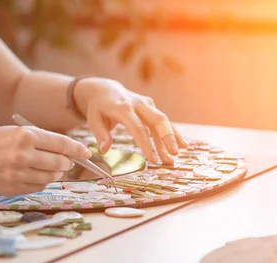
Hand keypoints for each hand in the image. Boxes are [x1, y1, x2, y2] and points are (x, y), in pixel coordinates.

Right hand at [0, 126, 91, 195]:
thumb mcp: (18, 132)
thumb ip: (43, 141)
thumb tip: (71, 153)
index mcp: (26, 136)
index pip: (62, 145)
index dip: (78, 150)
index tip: (86, 153)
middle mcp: (23, 155)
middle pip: (60, 163)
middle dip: (65, 162)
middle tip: (64, 161)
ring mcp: (18, 174)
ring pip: (52, 177)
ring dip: (53, 173)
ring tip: (44, 167)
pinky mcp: (14, 188)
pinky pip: (39, 187)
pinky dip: (40, 182)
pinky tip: (30, 174)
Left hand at [73, 77, 188, 163]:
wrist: (105, 89)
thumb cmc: (98, 107)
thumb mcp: (93, 119)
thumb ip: (100, 134)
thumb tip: (105, 149)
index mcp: (123, 108)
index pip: (138, 128)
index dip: (146, 144)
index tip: (152, 160)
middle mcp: (138, 104)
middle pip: (157, 120)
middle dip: (167, 138)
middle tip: (173, 155)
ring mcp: (147, 104)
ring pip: (163, 121)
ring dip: (171, 139)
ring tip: (176, 156)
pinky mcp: (151, 108)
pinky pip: (163, 122)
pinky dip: (172, 133)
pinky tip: (182, 145)